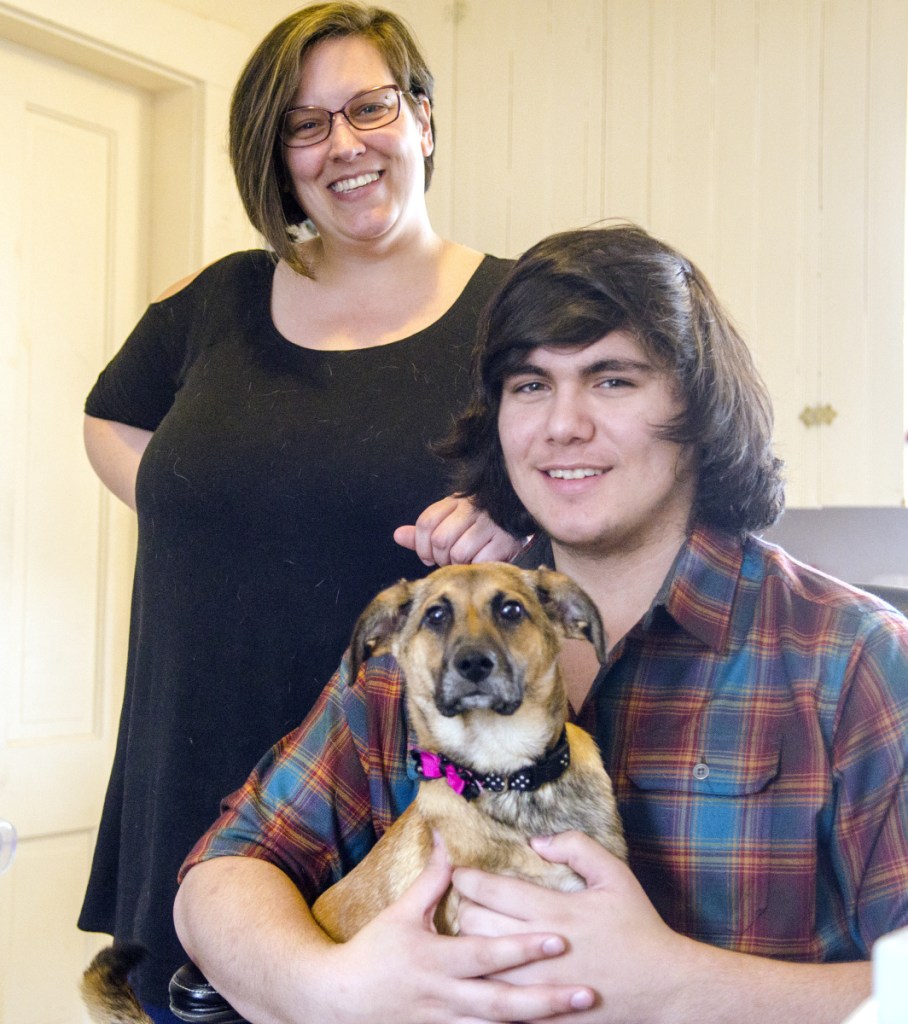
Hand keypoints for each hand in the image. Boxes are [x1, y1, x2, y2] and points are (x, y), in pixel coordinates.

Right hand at [311, 835, 595, 1023]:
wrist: (339, 1003)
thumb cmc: (374, 951)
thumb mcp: (401, 912)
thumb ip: (432, 879)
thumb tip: (447, 837)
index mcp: (436, 959)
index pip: (486, 954)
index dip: (522, 948)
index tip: (559, 939)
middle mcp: (444, 996)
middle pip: (502, 1002)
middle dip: (547, 998)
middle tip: (588, 992)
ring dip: (537, 1023)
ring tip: (578, 1016)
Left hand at [394, 495, 522, 565]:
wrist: (517, 522)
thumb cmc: (476, 527)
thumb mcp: (449, 523)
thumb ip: (423, 532)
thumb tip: (397, 536)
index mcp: (455, 501)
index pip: (426, 523)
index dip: (421, 546)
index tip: (428, 556)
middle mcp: (472, 508)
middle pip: (440, 540)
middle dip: (440, 558)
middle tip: (449, 560)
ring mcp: (490, 524)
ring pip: (458, 553)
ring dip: (458, 565)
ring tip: (466, 561)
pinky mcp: (505, 540)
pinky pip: (479, 561)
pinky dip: (476, 567)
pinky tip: (481, 561)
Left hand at [453, 832, 692, 1023]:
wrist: (663, 986)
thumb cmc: (637, 926)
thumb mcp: (615, 874)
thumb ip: (575, 847)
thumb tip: (536, 841)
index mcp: (555, 911)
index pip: (491, 890)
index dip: (467, 878)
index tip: (462, 873)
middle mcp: (540, 948)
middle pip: (474, 925)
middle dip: (463, 908)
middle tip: (467, 900)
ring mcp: (538, 985)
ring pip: (479, 963)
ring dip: (470, 943)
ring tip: (474, 931)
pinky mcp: (542, 1012)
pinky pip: (497, 996)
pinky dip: (487, 978)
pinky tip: (489, 967)